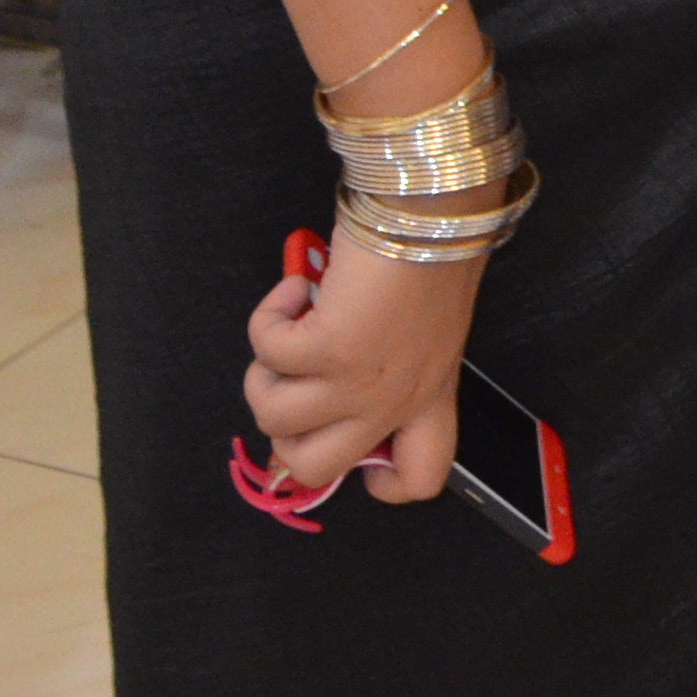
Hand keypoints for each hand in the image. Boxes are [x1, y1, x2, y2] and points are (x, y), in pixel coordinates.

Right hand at [246, 229, 476, 500]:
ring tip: (291, 332)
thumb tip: (321, 390)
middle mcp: (394, 400)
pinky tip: (295, 291)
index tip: (357, 447)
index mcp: (428, 396)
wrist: (431, 213)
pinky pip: (265, 352)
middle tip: (292, 385)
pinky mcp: (329, 350)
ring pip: (273, 418)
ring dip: (264, 370)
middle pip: (316, 471)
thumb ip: (386, 369)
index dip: (382, 482)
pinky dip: (266, 318)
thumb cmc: (426, 259)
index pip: (419, 479)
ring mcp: (360, 382)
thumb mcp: (420, 332)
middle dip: (285, 434)